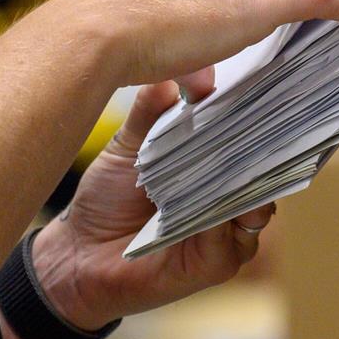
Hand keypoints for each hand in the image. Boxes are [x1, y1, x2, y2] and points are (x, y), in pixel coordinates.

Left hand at [31, 81, 274, 329]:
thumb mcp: (129, 147)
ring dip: (245, 180)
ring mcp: (228, 234)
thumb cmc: (106, 199)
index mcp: (216, 171)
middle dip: (260, 145)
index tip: (259, 89)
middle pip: (261, 170)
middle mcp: (229, 202)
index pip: (250, 142)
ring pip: (255, 202)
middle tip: (260, 115)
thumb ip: (151, 112)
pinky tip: (213, 195)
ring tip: (239, 153)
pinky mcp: (218, 263)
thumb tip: (170, 76)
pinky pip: (232, 235)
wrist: (77, 255)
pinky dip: (224, 214)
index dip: (256, 119)